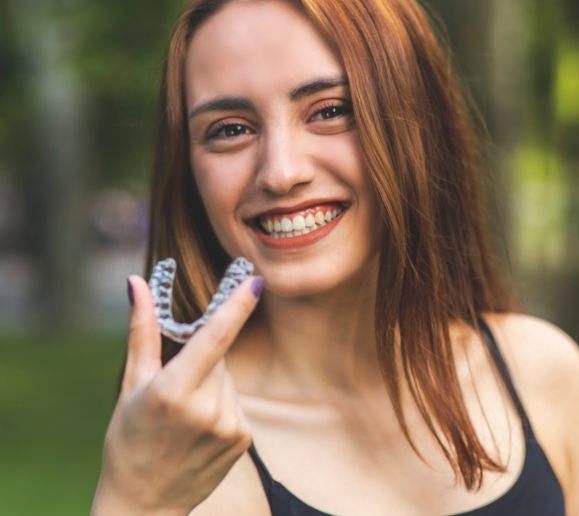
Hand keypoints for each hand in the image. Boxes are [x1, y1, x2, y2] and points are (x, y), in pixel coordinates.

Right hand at [91, 273, 262, 514]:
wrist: (144, 504)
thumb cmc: (129, 438)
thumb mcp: (131, 383)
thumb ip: (142, 329)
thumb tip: (137, 283)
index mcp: (174, 391)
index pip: (215, 337)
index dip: (238, 305)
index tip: (256, 280)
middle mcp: (207, 409)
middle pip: (219, 356)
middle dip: (203, 359)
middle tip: (177, 386)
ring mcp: (229, 426)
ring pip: (228, 378)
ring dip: (212, 383)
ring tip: (186, 414)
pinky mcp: (243, 438)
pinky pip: (236, 401)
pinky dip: (222, 404)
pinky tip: (201, 428)